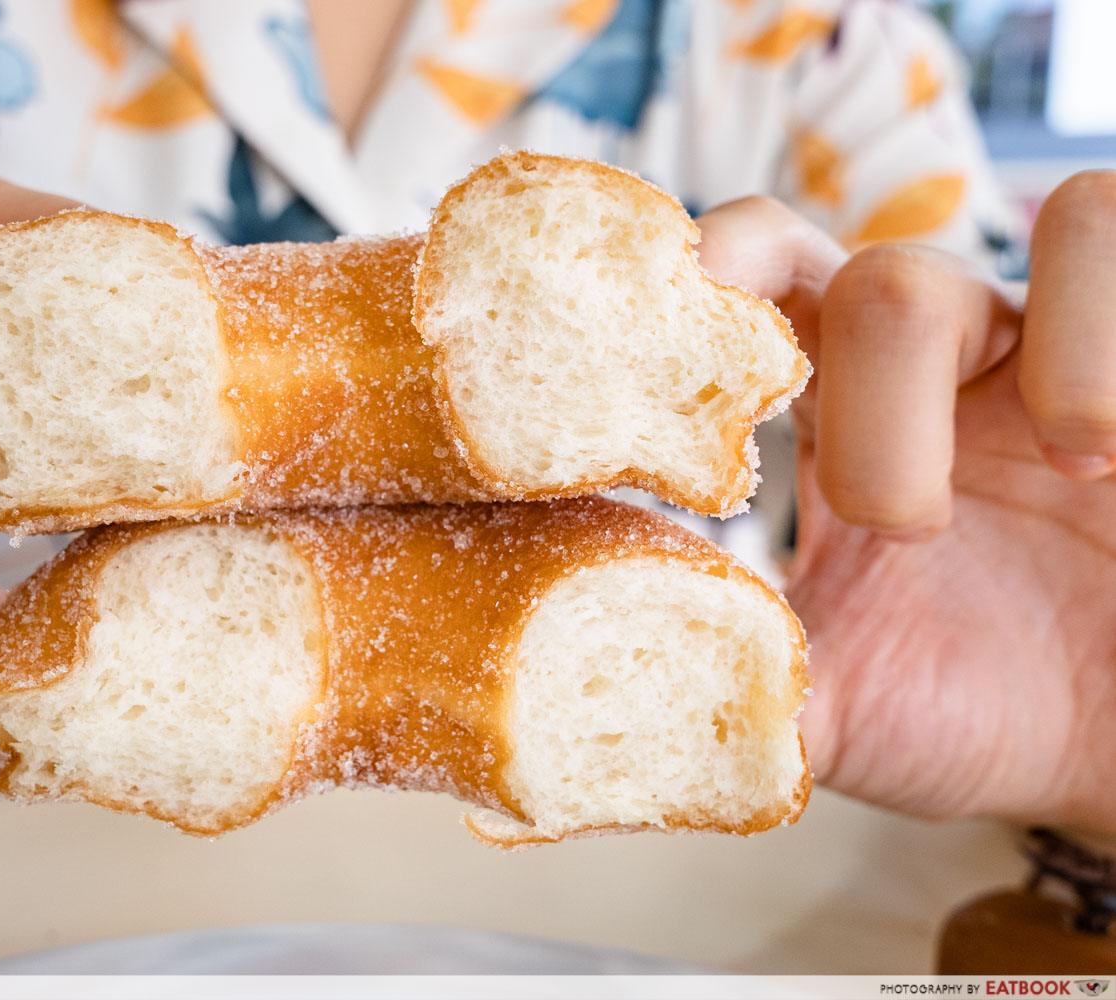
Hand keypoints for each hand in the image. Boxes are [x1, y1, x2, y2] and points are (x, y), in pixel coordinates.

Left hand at [699, 173, 1115, 834]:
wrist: (1111, 754)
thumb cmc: (975, 716)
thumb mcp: (836, 709)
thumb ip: (726, 678)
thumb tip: (598, 692)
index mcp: (832, 415)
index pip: (748, 286)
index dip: (702, 289)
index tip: (661, 362)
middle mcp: (935, 360)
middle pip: (866, 274)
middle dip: (873, 407)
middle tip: (902, 530)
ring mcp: (1048, 346)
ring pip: (991, 248)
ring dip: (992, 378)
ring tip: (1061, 472)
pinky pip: (1107, 237)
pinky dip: (1098, 345)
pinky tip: (1106, 460)